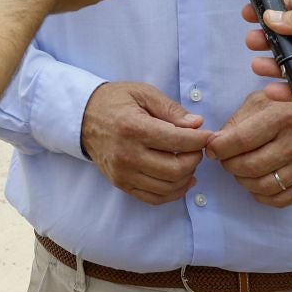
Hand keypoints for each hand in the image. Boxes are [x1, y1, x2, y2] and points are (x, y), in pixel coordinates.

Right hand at [79, 81, 214, 204]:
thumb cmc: (115, 101)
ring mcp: (123, 173)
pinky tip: (181, 180)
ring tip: (188, 161)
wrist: (83, 118)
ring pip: (168, 187)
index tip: (209, 135)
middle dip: (195, 159)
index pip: (177, 141)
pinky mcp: (122, 184)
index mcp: (133, 128)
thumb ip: (171, 109)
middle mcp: (127, 154)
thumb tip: (197, 124)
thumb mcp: (143, 93)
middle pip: (176, 169)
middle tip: (196, 147)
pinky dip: (173, 193)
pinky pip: (154, 198)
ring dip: (187, 176)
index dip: (200, 140)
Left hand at [207, 89, 291, 207]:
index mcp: (283, 116)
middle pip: (250, 166)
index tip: (211, 149)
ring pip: (261, 186)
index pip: (241, 140)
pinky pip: (278, 200)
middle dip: (229, 165)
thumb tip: (214, 143)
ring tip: (240, 168)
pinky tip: (257, 180)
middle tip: (226, 158)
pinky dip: (260, 194)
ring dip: (243, 180)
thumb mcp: (261, 101)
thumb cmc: (287, 107)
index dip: (220, 148)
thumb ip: (237, 121)